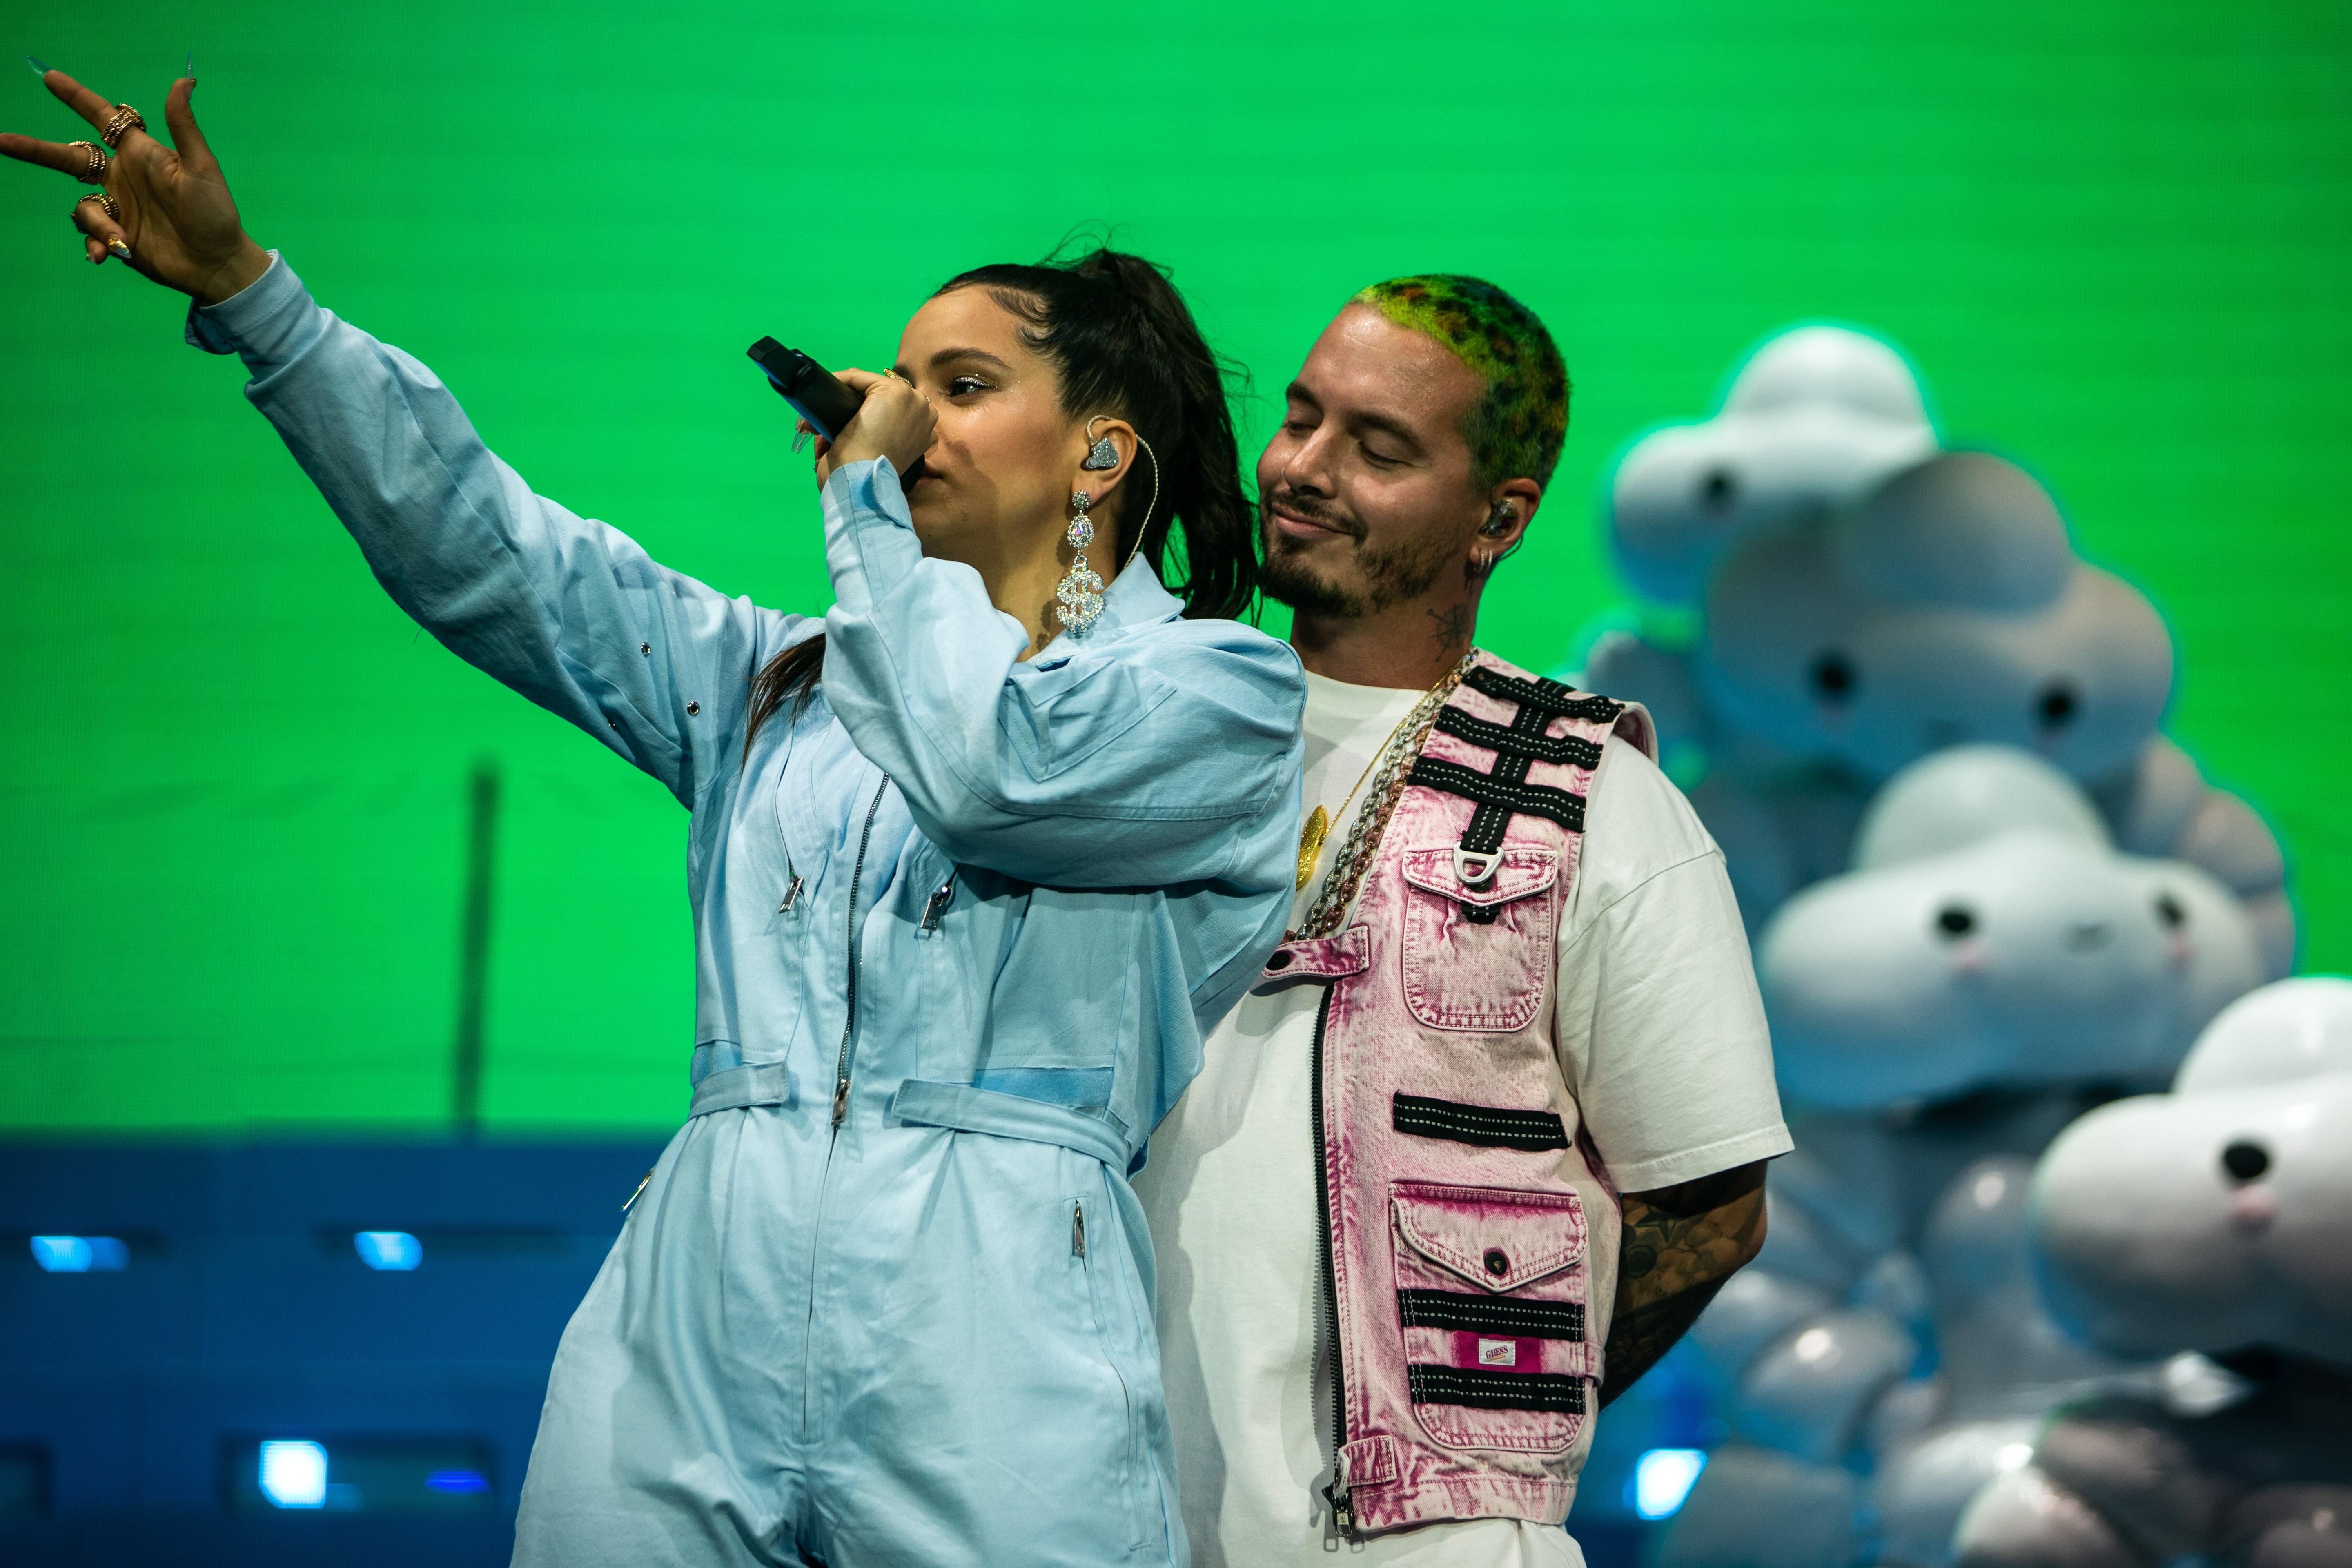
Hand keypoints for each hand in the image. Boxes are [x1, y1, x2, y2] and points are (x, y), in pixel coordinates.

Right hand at [2, 65, 269, 303]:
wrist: (218, 263)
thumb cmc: (216, 212)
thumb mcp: (201, 167)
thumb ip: (184, 126)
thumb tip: (184, 80)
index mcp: (140, 154)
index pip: (103, 118)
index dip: (77, 98)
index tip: (50, 78)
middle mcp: (123, 177)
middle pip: (68, 157)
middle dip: (35, 149)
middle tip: (1, 140)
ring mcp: (118, 207)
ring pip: (81, 206)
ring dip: (96, 224)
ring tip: (123, 240)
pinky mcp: (117, 235)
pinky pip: (91, 235)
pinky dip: (97, 243)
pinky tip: (111, 254)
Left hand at [814, 369, 935, 485]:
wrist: (865, 482)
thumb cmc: (868, 478)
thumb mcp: (879, 456)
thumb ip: (876, 438)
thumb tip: (839, 429)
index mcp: (925, 430)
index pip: (893, 409)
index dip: (866, 414)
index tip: (839, 426)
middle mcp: (924, 411)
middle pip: (883, 395)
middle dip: (854, 404)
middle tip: (826, 422)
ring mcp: (912, 398)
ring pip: (870, 385)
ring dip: (845, 395)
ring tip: (821, 415)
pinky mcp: (893, 390)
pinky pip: (858, 377)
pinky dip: (838, 383)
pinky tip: (825, 396)